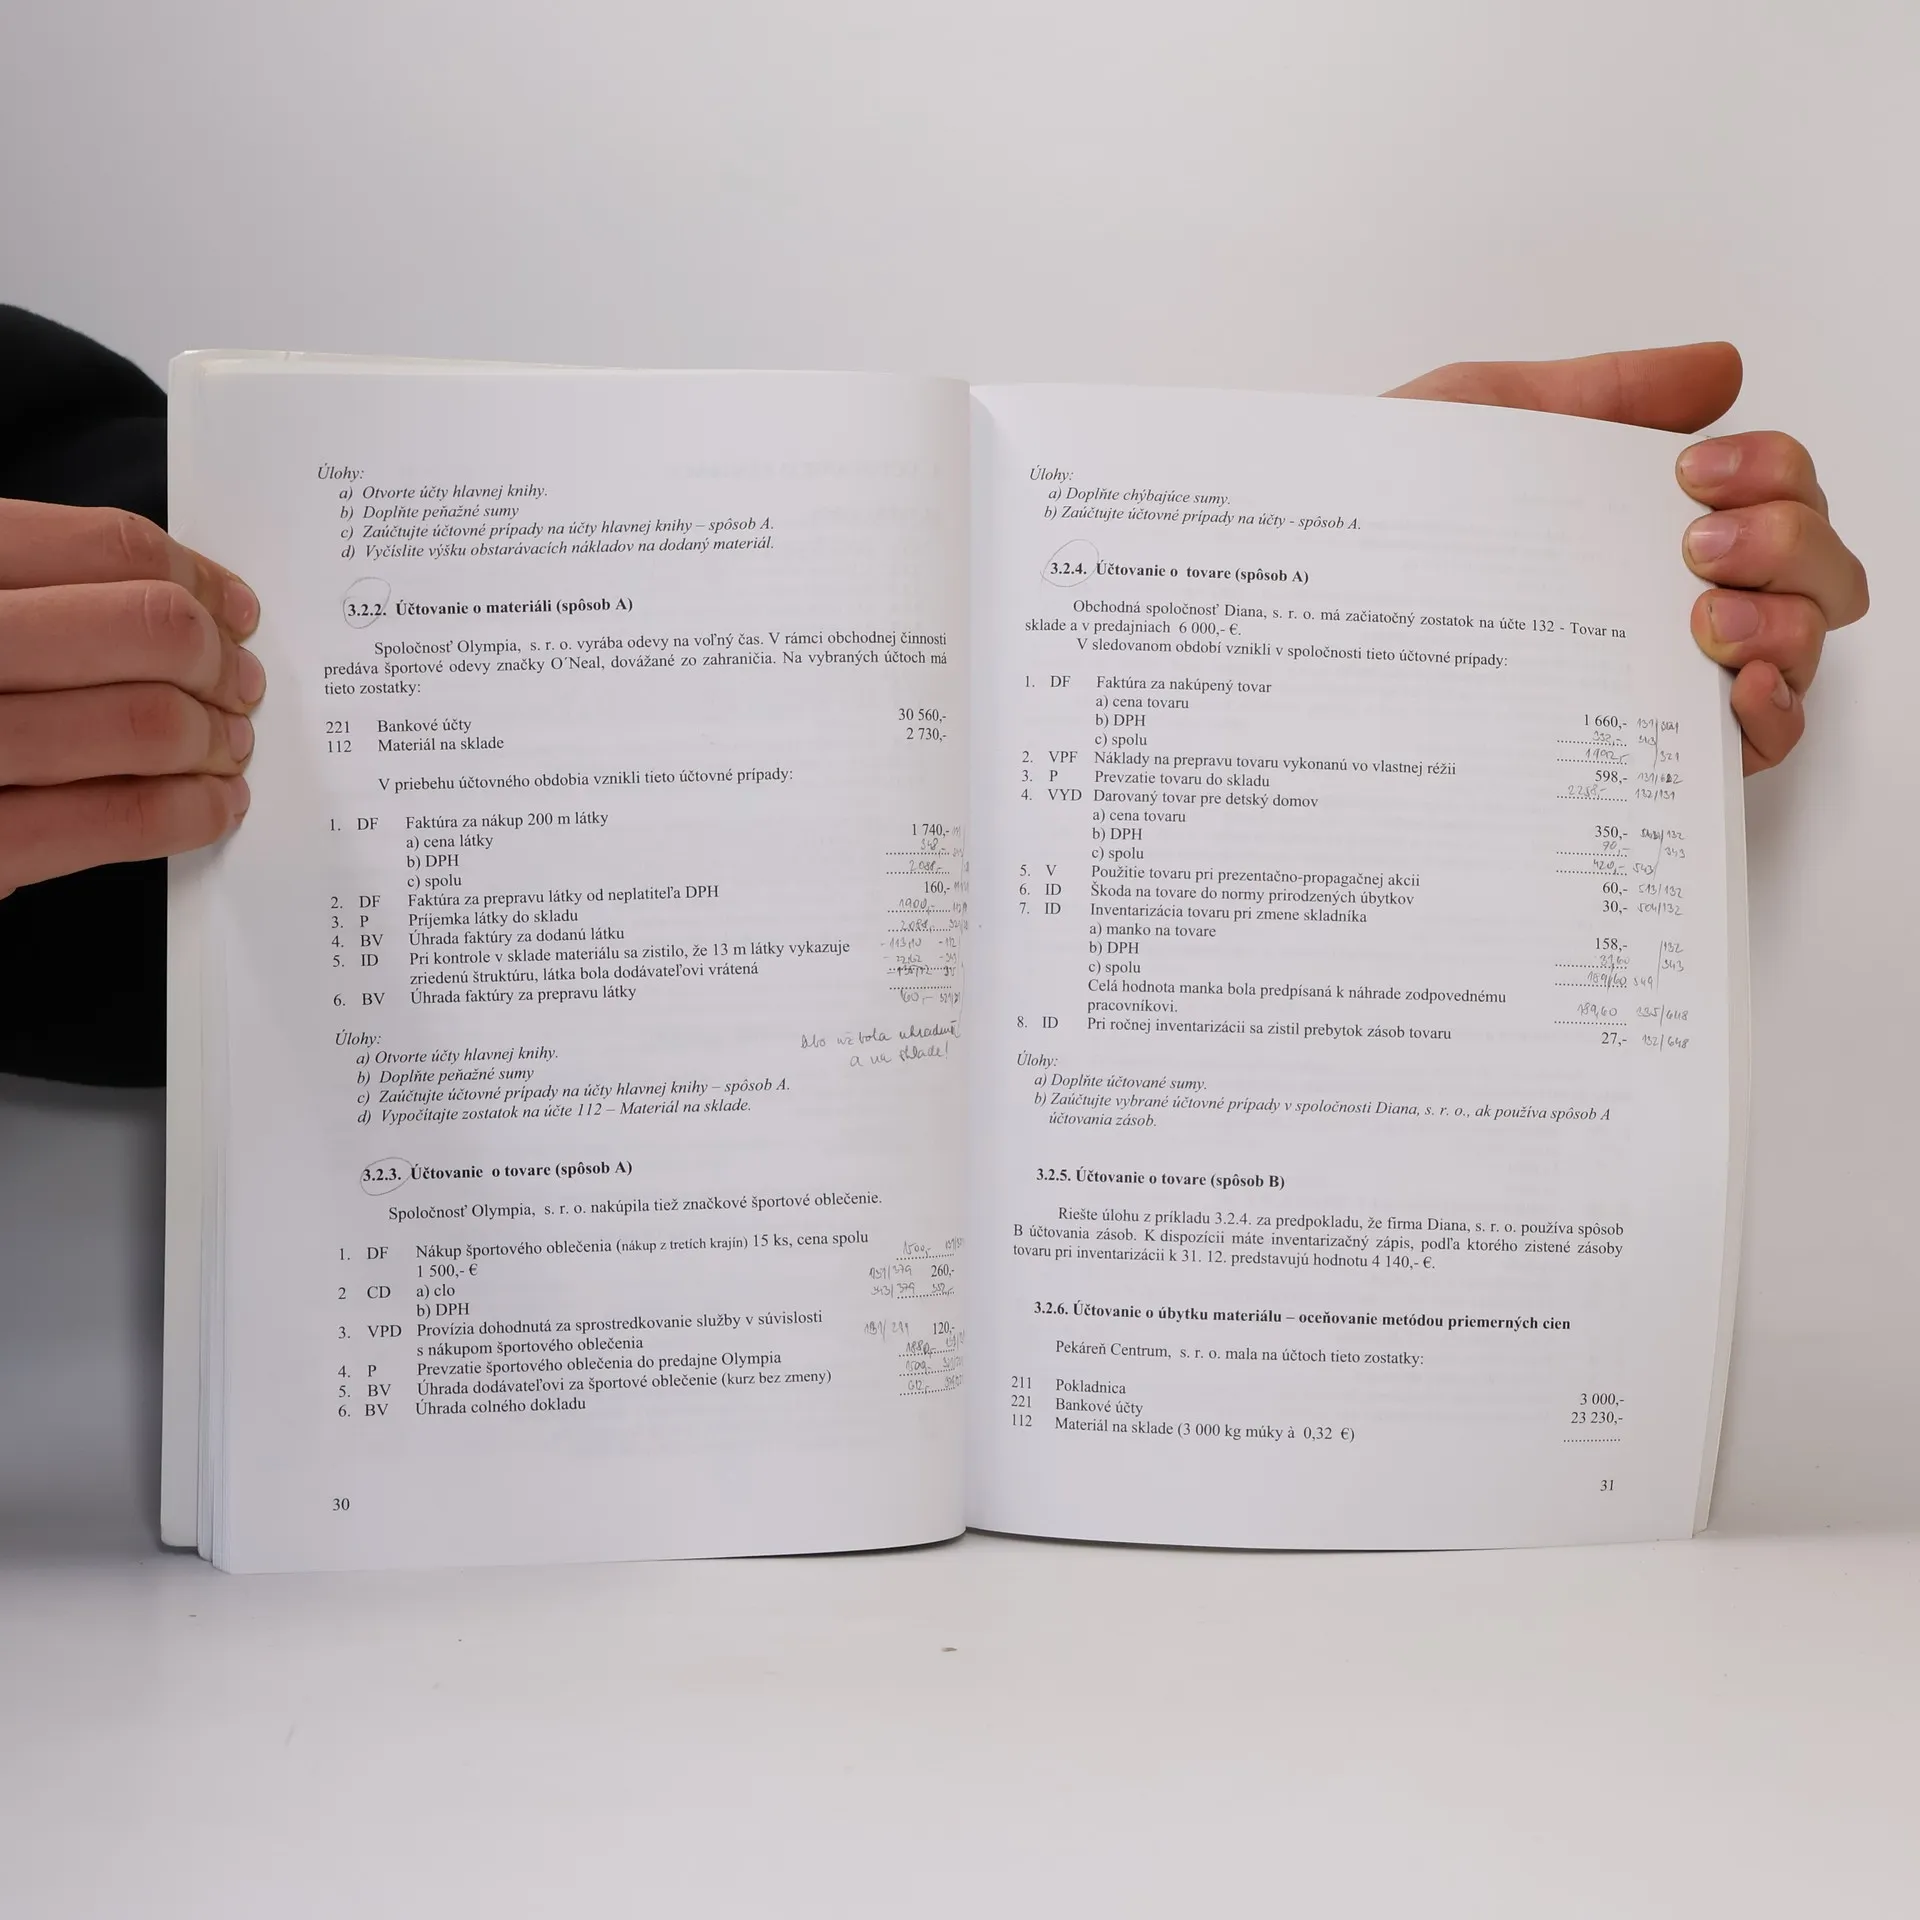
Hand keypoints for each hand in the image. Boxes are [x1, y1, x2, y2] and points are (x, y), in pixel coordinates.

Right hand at [0, 500, 262, 896]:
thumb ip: (30, 590)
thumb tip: (179, 599)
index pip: (106, 548)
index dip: (193, 579)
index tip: (230, 608)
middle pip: (147, 629)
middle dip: (216, 661)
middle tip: (238, 685)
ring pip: (146, 723)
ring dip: (216, 739)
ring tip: (228, 747)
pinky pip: (118, 819)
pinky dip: (190, 811)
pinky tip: (210, 806)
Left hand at [1385, 343, 1867, 773]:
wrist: (1292, 598)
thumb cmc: (1374, 518)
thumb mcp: (1473, 421)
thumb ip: (1598, 391)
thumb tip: (1718, 372)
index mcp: (1640, 516)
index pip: (1774, 484)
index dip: (1770, 467)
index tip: (1695, 473)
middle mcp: (1670, 593)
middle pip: (1812, 561)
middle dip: (1786, 540)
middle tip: (1693, 548)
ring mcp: (1666, 676)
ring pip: (1803, 642)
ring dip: (1784, 619)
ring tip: (1701, 622)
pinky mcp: (1646, 755)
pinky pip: (1761, 740)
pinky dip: (1777, 708)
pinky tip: (1734, 687)